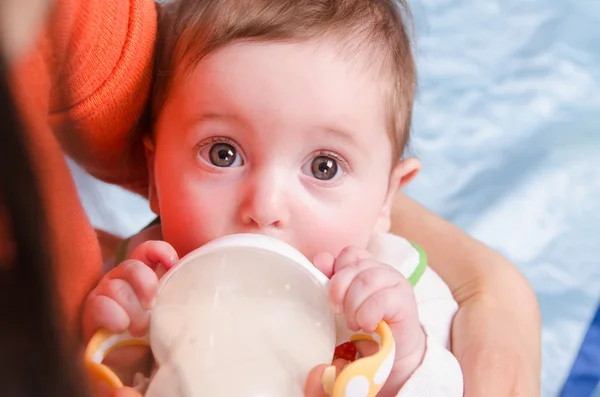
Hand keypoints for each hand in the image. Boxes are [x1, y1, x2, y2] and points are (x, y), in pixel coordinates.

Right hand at [82, 240, 178, 339]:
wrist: (136, 365)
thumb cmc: (156, 333)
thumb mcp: (171, 308)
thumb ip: (177, 290)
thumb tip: (187, 276)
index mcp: (143, 273)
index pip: (147, 250)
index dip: (160, 252)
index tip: (173, 265)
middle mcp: (121, 279)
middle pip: (132, 267)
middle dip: (146, 288)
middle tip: (153, 308)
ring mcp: (103, 294)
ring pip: (115, 287)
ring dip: (132, 310)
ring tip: (139, 330)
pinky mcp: (90, 314)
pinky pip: (99, 304)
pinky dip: (114, 316)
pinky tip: (121, 327)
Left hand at [318, 246, 425, 395]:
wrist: (394, 349)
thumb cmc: (365, 324)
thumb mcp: (343, 302)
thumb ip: (332, 281)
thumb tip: (321, 259)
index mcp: (367, 266)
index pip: (349, 253)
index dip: (336, 271)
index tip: (334, 297)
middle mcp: (382, 269)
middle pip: (354, 267)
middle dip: (340, 292)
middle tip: (339, 313)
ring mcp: (395, 282)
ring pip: (366, 281)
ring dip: (354, 306)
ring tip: (354, 323)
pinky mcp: (404, 299)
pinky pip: (381, 299)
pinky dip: (368, 315)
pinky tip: (368, 326)